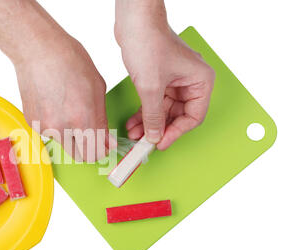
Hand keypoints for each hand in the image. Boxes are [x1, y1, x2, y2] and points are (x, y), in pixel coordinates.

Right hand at [14, 35, 115, 161]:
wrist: (37, 50)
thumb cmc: (69, 60)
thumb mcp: (98, 87)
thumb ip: (102, 119)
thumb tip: (108, 142)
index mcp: (84, 119)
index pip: (96, 153)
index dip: (102, 150)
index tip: (103, 144)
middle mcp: (63, 128)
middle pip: (80, 156)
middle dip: (87, 148)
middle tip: (89, 132)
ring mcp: (45, 127)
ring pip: (64, 145)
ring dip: (70, 136)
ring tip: (67, 108)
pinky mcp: (32, 123)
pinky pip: (49, 133)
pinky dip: (54, 125)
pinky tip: (53, 104)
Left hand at [115, 0, 214, 149]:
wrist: (134, 22)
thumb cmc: (149, 42)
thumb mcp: (151, 87)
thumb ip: (153, 116)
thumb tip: (155, 136)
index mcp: (200, 81)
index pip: (194, 116)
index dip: (176, 132)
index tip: (161, 142)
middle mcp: (190, 81)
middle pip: (178, 115)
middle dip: (160, 128)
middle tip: (145, 142)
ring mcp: (175, 80)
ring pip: (164, 110)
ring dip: (149, 123)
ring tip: (135, 134)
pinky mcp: (160, 78)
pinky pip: (155, 102)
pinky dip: (145, 112)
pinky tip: (134, 123)